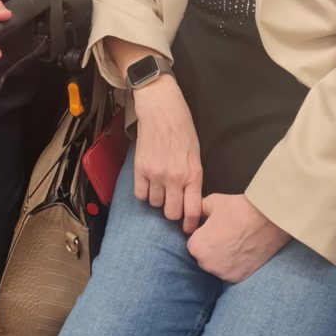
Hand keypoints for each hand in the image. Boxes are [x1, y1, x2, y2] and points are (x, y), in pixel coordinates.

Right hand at [133, 75, 202, 233]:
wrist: (161, 107)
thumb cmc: (182, 126)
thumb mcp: (195, 152)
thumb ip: (193, 176)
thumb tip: (189, 198)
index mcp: (193, 172)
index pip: (193, 210)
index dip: (190, 223)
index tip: (188, 228)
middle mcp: (174, 176)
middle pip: (172, 213)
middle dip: (173, 212)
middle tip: (173, 205)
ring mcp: (156, 173)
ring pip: (155, 204)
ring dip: (158, 200)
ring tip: (161, 187)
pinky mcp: (140, 168)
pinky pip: (140, 195)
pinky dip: (144, 193)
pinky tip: (149, 184)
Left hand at [187, 193, 289, 281]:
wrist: (268, 220)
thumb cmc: (237, 209)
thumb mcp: (212, 202)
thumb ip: (199, 210)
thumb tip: (196, 213)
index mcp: (197, 247)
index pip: (193, 242)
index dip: (203, 233)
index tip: (214, 227)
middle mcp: (207, 265)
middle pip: (204, 256)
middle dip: (211, 246)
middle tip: (226, 233)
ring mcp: (224, 274)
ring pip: (217, 265)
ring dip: (222, 257)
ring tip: (236, 241)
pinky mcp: (239, 278)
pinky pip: (231, 271)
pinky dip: (235, 263)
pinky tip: (243, 250)